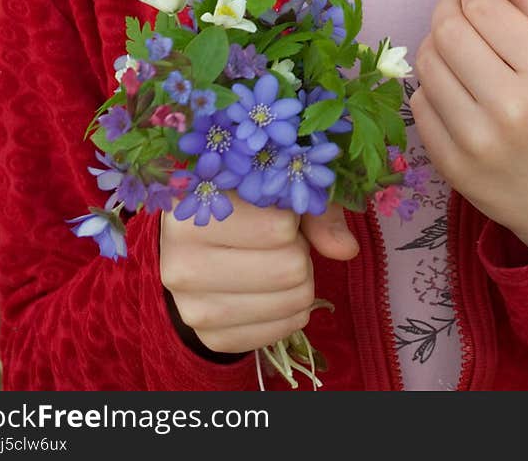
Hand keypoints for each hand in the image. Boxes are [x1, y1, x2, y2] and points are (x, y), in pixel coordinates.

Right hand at [160, 194, 358, 354]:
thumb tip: (346, 249)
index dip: (292, 218)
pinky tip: (273, 290)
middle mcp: (181, 265)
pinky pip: (280, 331)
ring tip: (275, 261)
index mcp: (193, 215)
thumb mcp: (275, 188)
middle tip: (281, 240)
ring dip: (298, 280)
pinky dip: (290, 311)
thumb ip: (314, 209)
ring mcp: (192, 309)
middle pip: (290, 268)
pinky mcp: (210, 338)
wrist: (194, 242)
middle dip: (299, 251)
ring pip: (291, 300)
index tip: (275, 209)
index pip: (281, 228)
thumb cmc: (240, 203)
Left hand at [410, 0, 527, 257]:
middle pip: (446, 28)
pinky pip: (418, 103)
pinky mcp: (451, 166)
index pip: (481, 2)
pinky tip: (458, 94)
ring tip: (462, 56)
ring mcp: (475, 140)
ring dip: (437, 47)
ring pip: (424, 62)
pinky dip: (433, 88)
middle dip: (451, 12)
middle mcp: (509, 105)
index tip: (490, 3)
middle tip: (467, 21)